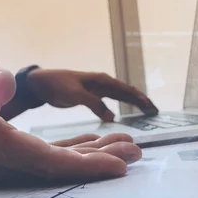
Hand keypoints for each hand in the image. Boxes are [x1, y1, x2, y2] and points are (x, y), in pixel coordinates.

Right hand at [0, 44, 141, 183]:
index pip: (44, 163)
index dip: (84, 166)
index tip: (119, 166)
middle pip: (55, 167)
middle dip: (97, 160)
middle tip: (136, 152)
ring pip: (53, 163)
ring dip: (90, 154)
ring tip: (127, 145)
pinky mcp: (4, 157)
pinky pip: (44, 157)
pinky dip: (71, 149)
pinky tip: (94, 143)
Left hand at [25, 69, 158, 120]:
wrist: (42, 83)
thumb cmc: (57, 85)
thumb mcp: (76, 95)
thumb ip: (94, 104)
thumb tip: (113, 117)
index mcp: (102, 80)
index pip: (126, 90)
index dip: (140, 99)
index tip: (151, 108)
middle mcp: (103, 83)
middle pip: (127, 92)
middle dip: (142, 101)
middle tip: (155, 112)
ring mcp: (98, 89)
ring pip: (121, 96)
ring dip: (134, 103)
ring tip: (147, 111)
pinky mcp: (92, 95)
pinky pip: (112, 100)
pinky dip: (122, 105)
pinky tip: (125, 113)